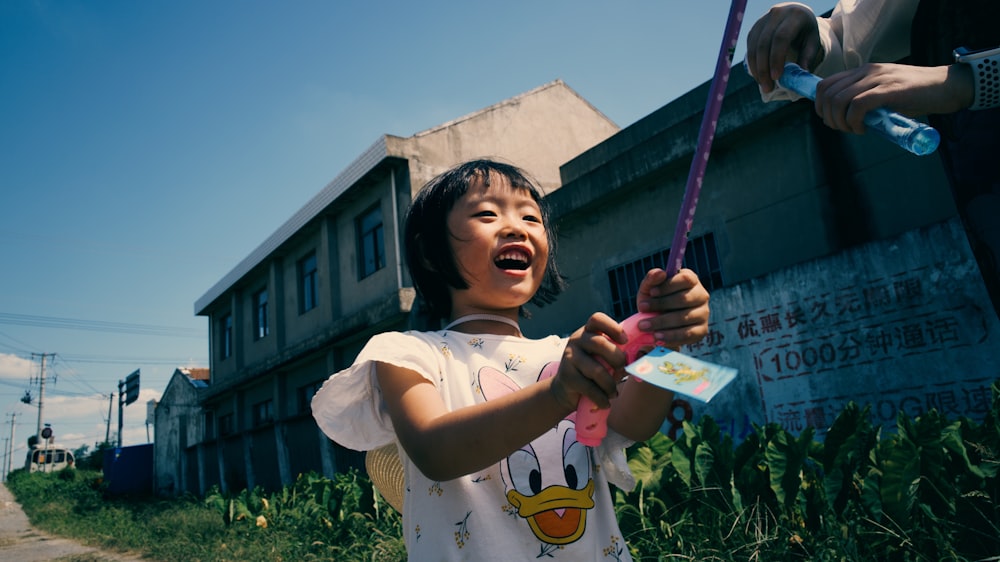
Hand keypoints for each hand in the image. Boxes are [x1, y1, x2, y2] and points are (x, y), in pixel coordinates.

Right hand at [550, 312, 628, 409]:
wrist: (565, 390)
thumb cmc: (591, 371)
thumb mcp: (602, 358)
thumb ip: (617, 353)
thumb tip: (641, 355)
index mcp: (587, 332)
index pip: (597, 319)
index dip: (613, 327)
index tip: (625, 340)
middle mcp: (576, 340)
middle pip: (600, 344)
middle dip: (617, 359)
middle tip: (623, 372)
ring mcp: (569, 357)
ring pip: (597, 369)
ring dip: (610, 384)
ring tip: (613, 393)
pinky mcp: (566, 376)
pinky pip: (589, 387)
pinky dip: (601, 398)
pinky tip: (605, 402)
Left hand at [635, 268, 709, 347]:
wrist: (657, 325)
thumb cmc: (653, 302)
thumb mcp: (648, 290)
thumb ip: (651, 279)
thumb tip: (660, 273)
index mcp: (690, 280)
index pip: (685, 279)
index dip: (668, 286)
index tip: (651, 292)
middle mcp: (701, 295)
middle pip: (684, 299)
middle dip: (661, 304)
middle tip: (641, 309)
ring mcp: (703, 313)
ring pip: (684, 317)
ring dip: (661, 322)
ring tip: (644, 326)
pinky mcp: (702, 330)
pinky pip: (687, 334)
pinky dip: (670, 336)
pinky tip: (657, 337)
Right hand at [746, 2, 822, 93]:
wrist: (796, 14)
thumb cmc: (806, 31)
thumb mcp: (812, 41)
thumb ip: (807, 57)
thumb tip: (800, 76)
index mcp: (794, 16)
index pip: (781, 38)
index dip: (776, 58)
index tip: (776, 77)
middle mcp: (776, 14)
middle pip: (764, 44)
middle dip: (764, 68)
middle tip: (768, 87)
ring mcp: (762, 20)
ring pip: (754, 48)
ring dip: (756, 69)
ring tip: (764, 85)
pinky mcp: (754, 28)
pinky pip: (749, 48)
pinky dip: (753, 64)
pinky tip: (759, 76)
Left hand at [815, 63, 973, 133]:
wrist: (947, 86)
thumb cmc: (916, 95)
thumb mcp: (884, 93)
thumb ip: (864, 99)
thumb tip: (844, 118)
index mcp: (863, 71)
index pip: (825, 84)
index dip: (820, 106)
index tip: (831, 120)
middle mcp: (867, 71)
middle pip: (827, 94)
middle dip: (829, 117)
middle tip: (844, 129)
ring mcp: (877, 79)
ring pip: (838, 100)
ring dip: (840, 122)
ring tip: (854, 129)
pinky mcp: (889, 90)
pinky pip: (858, 106)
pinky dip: (854, 122)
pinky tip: (864, 129)